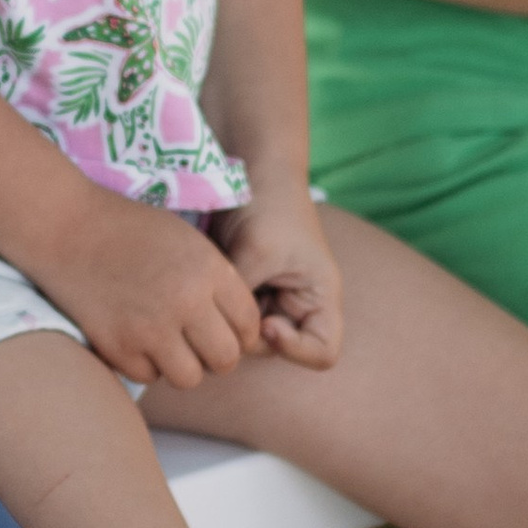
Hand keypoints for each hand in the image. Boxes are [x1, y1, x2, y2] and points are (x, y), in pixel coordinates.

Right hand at [35, 182, 263, 388]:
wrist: (64, 226)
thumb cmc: (127, 229)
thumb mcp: (186, 241)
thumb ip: (216, 282)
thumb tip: (236, 330)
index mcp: (209, 270)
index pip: (249, 325)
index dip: (240, 333)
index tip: (221, 329)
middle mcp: (186, 301)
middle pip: (226, 359)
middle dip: (215, 357)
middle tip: (196, 344)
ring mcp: (150, 327)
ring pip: (189, 377)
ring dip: (180, 365)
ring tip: (165, 345)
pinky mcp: (116, 345)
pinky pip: (148, 377)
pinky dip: (143, 364)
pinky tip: (132, 338)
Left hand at [210, 183, 342, 369]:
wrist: (252, 173)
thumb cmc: (269, 207)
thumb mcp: (258, 252)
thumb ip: (242, 295)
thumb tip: (216, 331)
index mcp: (320, 298)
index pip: (322, 354)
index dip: (295, 350)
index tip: (267, 325)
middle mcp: (297, 307)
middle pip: (275, 349)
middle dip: (249, 335)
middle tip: (227, 307)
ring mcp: (268, 300)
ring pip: (245, 336)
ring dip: (227, 321)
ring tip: (216, 288)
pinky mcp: (242, 292)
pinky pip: (227, 317)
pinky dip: (216, 309)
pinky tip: (205, 287)